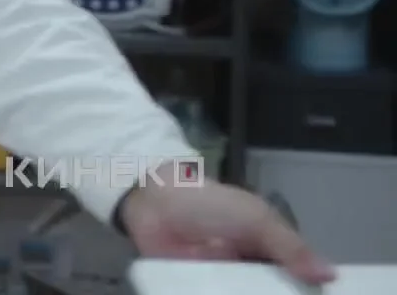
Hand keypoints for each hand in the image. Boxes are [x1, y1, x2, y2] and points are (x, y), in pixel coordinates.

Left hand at [119, 164, 333, 284]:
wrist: (153, 201)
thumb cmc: (211, 204)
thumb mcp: (257, 220)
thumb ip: (291, 247)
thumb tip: (331, 275)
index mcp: (269, 253)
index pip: (295, 282)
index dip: (305, 291)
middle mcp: (249, 273)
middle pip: (271, 292)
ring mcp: (222, 285)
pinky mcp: (195, 291)